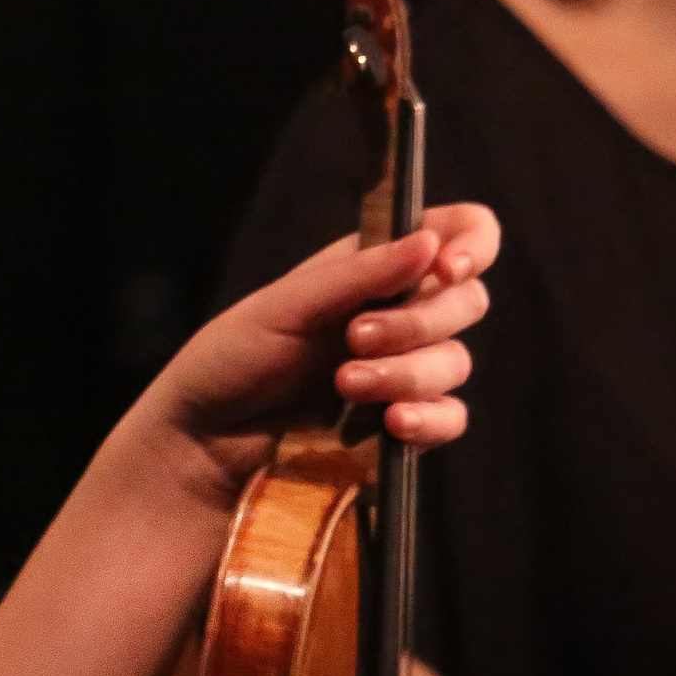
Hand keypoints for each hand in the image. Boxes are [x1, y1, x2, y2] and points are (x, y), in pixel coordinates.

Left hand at [135, 205, 496, 507]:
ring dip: (408, 371)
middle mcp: (397, 313)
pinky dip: (429, 418)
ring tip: (346, 384)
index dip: (470, 242)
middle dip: (420, 320)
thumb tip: (429, 241)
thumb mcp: (285, 306)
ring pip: (455, 361)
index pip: (454, 234)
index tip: (448, 267)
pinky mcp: (403, 427)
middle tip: (356, 337)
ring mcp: (404, 371)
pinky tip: (393, 423)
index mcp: (371, 268)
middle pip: (467, 300)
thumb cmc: (233, 359)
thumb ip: (359, 275)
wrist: (204, 441)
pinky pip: (449, 417)